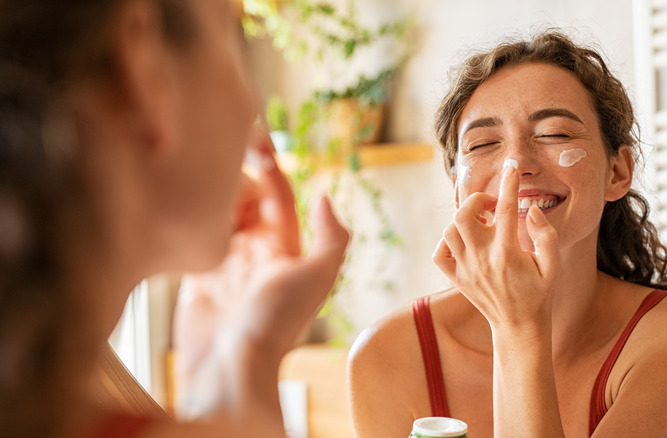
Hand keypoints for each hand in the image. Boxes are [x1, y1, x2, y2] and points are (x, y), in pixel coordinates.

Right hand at [173, 131, 349, 419]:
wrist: (229, 367)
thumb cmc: (275, 324)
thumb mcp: (316, 277)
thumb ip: (330, 236)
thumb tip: (323, 195)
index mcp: (286, 246)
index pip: (277, 193)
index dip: (267, 164)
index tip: (252, 135)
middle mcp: (256, 250)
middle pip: (244, 197)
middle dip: (234, 176)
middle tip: (218, 163)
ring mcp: (225, 262)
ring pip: (218, 211)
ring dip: (212, 194)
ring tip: (199, 181)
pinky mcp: (195, 275)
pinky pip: (193, 235)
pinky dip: (190, 219)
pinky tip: (183, 204)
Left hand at [432, 163, 559, 329]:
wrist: (519, 327)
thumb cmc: (540, 294)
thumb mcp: (553, 265)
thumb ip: (546, 235)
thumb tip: (531, 210)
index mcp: (508, 253)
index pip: (505, 208)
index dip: (509, 183)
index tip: (511, 168)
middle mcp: (483, 259)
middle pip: (464, 215)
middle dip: (476, 201)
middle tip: (491, 205)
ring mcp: (466, 269)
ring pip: (449, 231)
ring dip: (463, 219)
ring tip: (481, 224)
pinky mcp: (456, 278)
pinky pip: (439, 253)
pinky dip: (446, 242)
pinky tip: (464, 242)